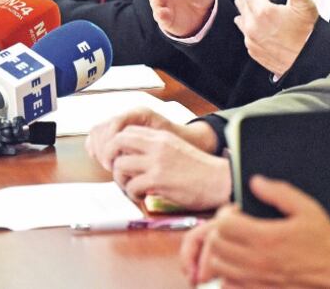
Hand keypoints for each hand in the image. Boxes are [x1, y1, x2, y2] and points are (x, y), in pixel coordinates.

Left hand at [106, 126, 231, 209]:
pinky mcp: (159, 180)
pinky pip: (131, 187)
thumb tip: (132, 158)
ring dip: (121, 180)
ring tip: (133, 187)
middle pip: (117, 142)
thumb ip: (156, 149)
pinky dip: (133, 194)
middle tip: (117, 172)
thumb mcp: (176, 150)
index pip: (127, 131)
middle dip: (110, 157)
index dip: (117, 145)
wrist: (219, 180)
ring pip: (120, 165)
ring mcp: (157, 162)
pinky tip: (144, 196)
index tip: (121, 159)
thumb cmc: (200, 170)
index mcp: (162, 137)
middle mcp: (157, 146)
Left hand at [186, 177, 329, 287]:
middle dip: (220, 230)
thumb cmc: (323, 241)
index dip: (225, 214)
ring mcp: (254, 279)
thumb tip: (255, 182)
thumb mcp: (307, 209)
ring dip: (221, 252)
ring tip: (235, 243)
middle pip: (216, 244)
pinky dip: (226, 274)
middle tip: (233, 225)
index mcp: (266, 237)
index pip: (224, 225)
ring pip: (218, 265)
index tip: (236, 210)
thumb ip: (279, 192)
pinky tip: (239, 264)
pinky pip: (227, 285)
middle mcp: (255, 260)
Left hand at [233, 0, 318, 76]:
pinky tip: (250, 29)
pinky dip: (247, 30)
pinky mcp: (255, 51)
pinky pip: (246, 37)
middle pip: (243, 6)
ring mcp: (252, 40)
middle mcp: (253, 26)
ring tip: (242, 8)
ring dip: (243, 13)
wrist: (308, 61)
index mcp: (264, 11)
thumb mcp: (304, 6)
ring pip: (242, 22)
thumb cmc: (308, 33)